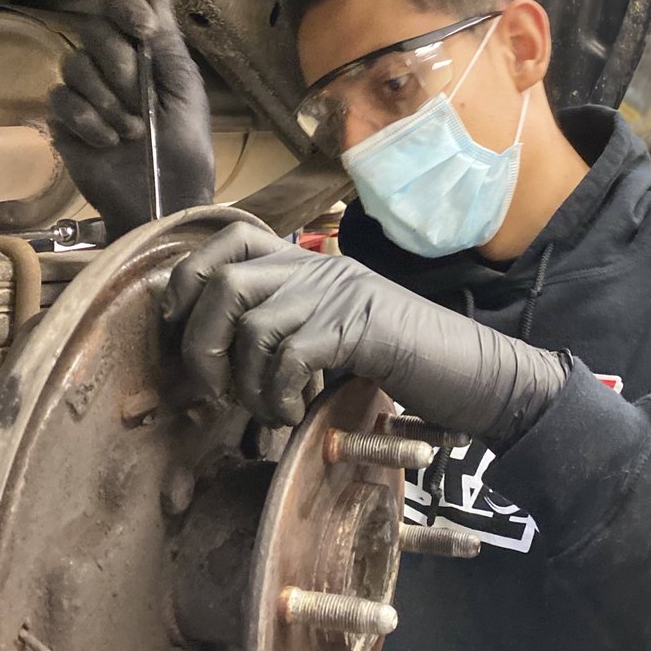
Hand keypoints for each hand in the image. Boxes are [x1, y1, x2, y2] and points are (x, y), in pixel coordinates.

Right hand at [48, 0, 214, 238]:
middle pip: (92, 28)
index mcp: (145, 53)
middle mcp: (111, 65)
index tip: (144, 31)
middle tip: (141, 100)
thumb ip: (167, 41)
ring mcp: (85, 92)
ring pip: (74, 65)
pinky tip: (108, 143)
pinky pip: (61, 100)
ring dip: (107, 100)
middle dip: (119, 64)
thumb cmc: (184, 149)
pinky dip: (88, 122)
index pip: (119, 6)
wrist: (163, 199)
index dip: (126, 8)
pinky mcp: (64, 121)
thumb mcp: (185, 92)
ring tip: (132, 132)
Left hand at [160, 223, 570, 446]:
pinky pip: (290, 356)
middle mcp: (318, 268)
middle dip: (200, 344)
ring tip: (267, 411)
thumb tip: (222, 358)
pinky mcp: (358, 326)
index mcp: (309, 262)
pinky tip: (293, 414)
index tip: (177, 326)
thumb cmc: (401, 359)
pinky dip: (278, 394)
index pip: (230, 237)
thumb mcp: (335, 330)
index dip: (188, 278)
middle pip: (224, 283)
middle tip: (216, 392)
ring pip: (252, 326)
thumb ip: (288, 328)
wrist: (474, 370)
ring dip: (245, 384)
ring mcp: (338, 294)